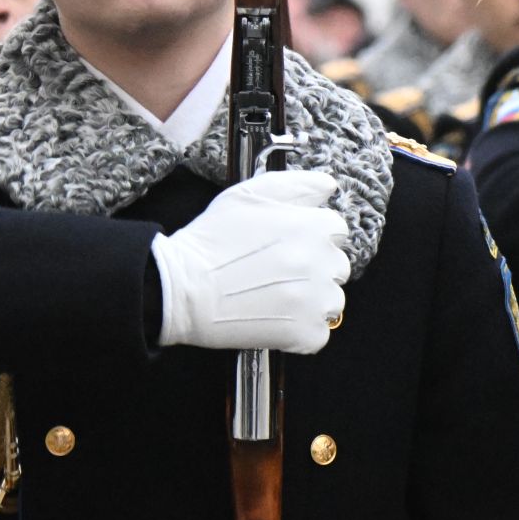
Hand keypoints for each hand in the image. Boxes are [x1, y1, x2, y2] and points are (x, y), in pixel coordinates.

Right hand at [150, 170, 350, 354]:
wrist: (181, 288)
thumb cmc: (212, 239)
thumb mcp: (250, 195)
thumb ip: (297, 185)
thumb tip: (329, 187)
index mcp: (315, 227)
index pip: (336, 231)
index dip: (312, 238)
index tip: (288, 248)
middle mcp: (323, 261)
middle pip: (337, 267)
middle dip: (315, 270)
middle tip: (279, 275)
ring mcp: (317, 300)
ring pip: (333, 301)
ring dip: (312, 302)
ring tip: (276, 299)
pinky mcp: (306, 333)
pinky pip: (318, 334)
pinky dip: (301, 333)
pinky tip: (274, 321)